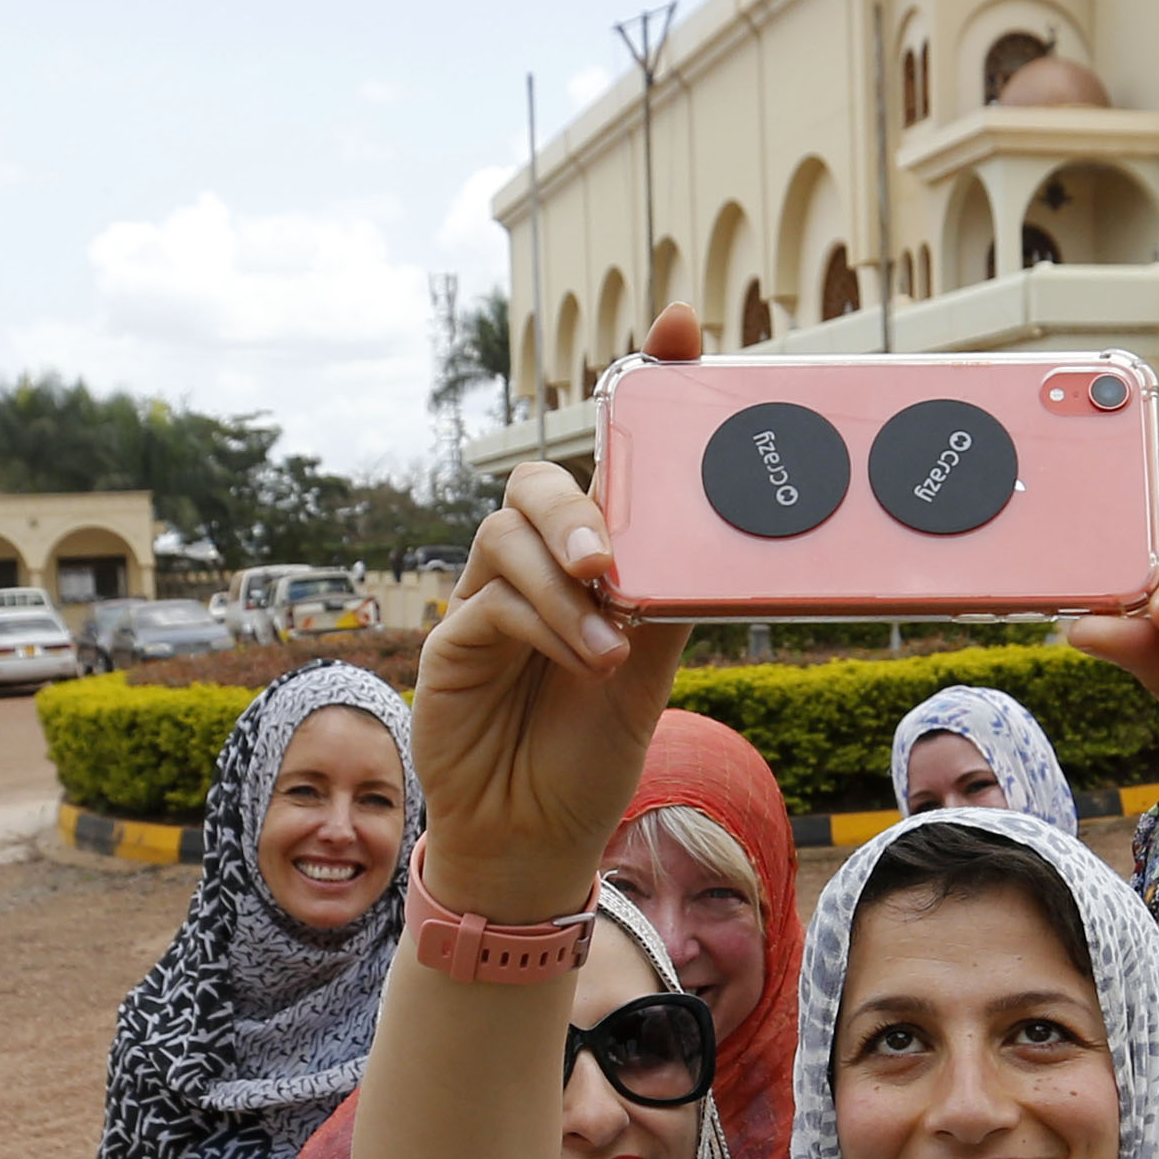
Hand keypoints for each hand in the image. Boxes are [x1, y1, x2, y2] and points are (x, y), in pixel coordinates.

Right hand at [413, 305, 703, 917]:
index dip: (643, 381)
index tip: (683, 325)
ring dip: (564, 589)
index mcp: (593, 559)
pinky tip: (579, 660)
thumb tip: (706, 539)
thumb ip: (670, 597)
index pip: (612, 457)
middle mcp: (537, 567)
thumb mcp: (654, 667)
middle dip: (577, 510)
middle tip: (612, 561)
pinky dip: (541, 624)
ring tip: (608, 648)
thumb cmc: (593, 747)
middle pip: (537, 487)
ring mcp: (488, 600)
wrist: (539, 833)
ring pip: (508, 538)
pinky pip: (489, 604)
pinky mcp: (452, 643)